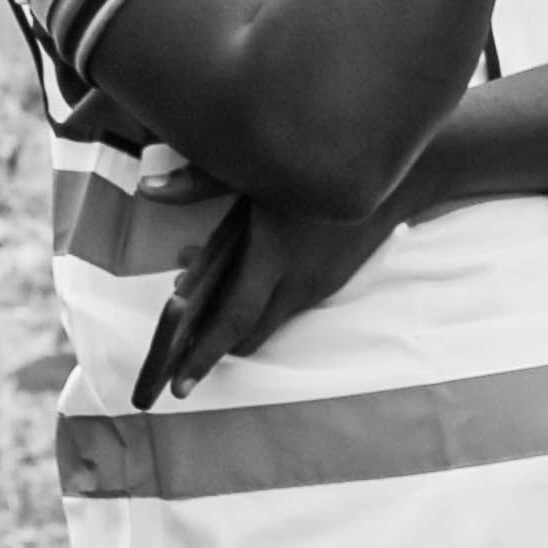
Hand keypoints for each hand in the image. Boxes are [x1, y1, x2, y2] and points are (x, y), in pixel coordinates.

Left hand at [134, 189, 407, 403]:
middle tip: (177, 359)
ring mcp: (317, 285)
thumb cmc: (320, 163)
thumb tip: (147, 188)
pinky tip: (238, 288)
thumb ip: (200, 181)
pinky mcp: (330, 282)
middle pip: (251, 334)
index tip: (178, 384)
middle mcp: (297, 282)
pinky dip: (259, 310)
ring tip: (198, 321)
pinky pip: (287, 309)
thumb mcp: (258, 168)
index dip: (203, 353)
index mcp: (275, 256)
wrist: (400, 175)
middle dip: (213, 351)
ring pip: (270, 324)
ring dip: (236, 327)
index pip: (234, 318)